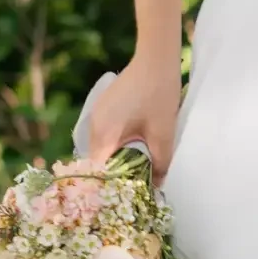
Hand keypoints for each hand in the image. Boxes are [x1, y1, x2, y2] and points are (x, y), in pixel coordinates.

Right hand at [85, 55, 183, 179]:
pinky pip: (104, 135)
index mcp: (104, 133)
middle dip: (113, 176)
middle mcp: (94, 125)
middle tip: (132, 189)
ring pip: (100, 148)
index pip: (96, 172)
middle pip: (96, 162)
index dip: (107, 188)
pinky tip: (133, 149)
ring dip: (115, 160)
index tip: (121, 199)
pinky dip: (115, 146)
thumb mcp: (163, 133)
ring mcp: (97, 114)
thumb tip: (158, 186)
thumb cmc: (159, 93)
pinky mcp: (104, 108)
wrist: (156, 58)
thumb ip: (161, 163)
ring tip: (134, 173)